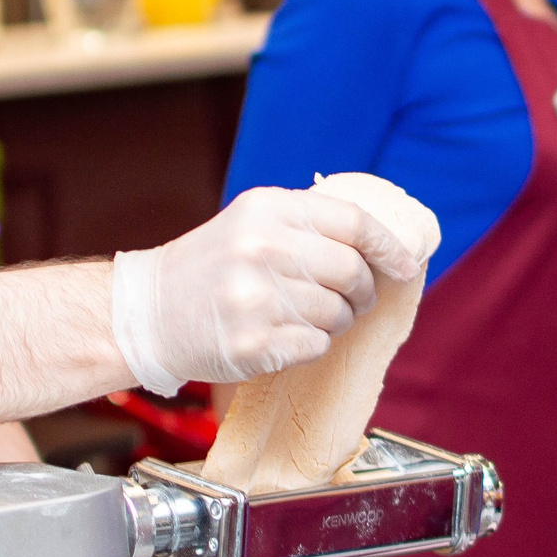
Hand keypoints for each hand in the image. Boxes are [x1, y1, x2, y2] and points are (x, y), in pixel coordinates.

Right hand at [110, 186, 422, 391]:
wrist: (149, 313)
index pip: (353, 222)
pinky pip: (316, 346)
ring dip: (335, 322)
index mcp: (268, 209)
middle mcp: (262, 248)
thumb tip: (383, 245)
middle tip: (353, 299)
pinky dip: (311, 345)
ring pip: (338, 314)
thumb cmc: (210, 267)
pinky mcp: (253, 342)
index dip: (389, 246)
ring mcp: (256, 297)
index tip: (406, 266)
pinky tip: (284, 336)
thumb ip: (309, 225)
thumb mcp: (251, 223)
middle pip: (352, 271)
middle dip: (363, 291)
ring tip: (305, 317)